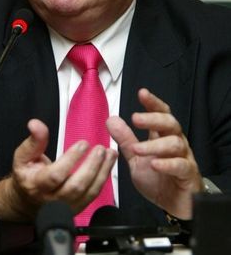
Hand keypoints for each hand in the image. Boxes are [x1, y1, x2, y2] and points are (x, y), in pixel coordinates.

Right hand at [0, 119, 116, 220]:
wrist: (28, 200)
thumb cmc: (27, 175)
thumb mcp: (23, 156)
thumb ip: (33, 141)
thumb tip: (36, 124)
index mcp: (37, 185)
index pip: (56, 175)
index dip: (71, 159)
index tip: (83, 144)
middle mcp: (52, 199)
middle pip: (75, 186)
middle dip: (91, 166)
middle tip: (100, 148)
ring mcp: (66, 206)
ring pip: (88, 192)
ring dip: (102, 172)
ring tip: (110, 154)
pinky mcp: (77, 207)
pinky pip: (93, 195)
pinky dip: (103, 179)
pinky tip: (108, 164)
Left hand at [107, 88, 202, 218]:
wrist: (174, 206)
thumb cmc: (158, 180)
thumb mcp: (136, 158)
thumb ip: (125, 139)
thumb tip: (111, 119)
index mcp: (163, 136)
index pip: (161, 113)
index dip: (153, 103)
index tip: (142, 93)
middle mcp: (176, 143)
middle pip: (170, 123)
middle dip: (153, 118)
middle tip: (136, 118)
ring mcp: (184, 158)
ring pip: (175, 143)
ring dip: (154, 145)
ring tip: (137, 149)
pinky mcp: (188, 175)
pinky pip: (181, 165)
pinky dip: (167, 164)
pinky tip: (155, 164)